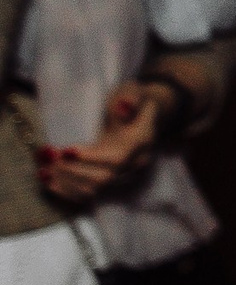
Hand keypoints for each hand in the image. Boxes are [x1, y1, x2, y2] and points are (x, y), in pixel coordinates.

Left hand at [40, 80, 171, 205]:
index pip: (117, 158)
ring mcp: (125, 173)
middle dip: (72, 171)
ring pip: (95, 189)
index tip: (65, 151)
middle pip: (104, 178)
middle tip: (48, 158)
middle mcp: (135, 162)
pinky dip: (69, 191)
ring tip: (43, 171)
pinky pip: (91, 193)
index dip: (91, 158)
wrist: (144, 112)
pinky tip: (50, 183)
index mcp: (141, 141)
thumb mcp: (134, 91)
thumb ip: (131, 98)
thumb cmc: (134, 98)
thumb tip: (124, 106)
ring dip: (66, 183)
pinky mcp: (113, 179)